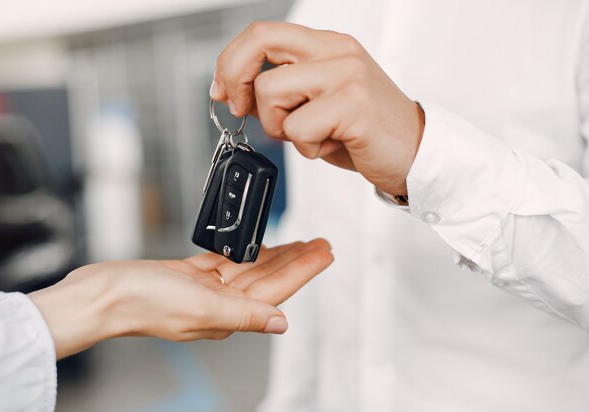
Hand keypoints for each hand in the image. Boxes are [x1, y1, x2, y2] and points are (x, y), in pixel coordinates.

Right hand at [29, 239, 332, 359]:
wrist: (104, 293)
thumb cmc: (143, 302)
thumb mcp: (201, 307)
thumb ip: (243, 314)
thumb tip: (280, 323)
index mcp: (228, 314)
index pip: (277, 290)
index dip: (304, 270)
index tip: (325, 253)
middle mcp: (221, 304)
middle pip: (269, 278)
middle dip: (297, 260)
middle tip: (320, 243)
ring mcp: (206, 290)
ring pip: (251, 268)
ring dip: (276, 254)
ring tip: (298, 241)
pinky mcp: (190, 276)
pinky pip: (226, 262)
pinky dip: (243, 252)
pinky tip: (255, 244)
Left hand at [210, 22, 424, 195]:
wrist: (415, 152)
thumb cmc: (364, 132)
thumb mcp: (317, 103)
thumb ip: (281, 92)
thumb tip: (235, 94)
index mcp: (327, 45)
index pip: (263, 33)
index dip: (231, 61)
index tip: (222, 91)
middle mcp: (336, 51)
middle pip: (259, 41)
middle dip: (235, 78)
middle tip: (240, 108)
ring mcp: (345, 74)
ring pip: (270, 90)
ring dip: (279, 126)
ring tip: (311, 136)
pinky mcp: (352, 104)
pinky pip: (297, 127)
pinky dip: (306, 147)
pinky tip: (331, 145)